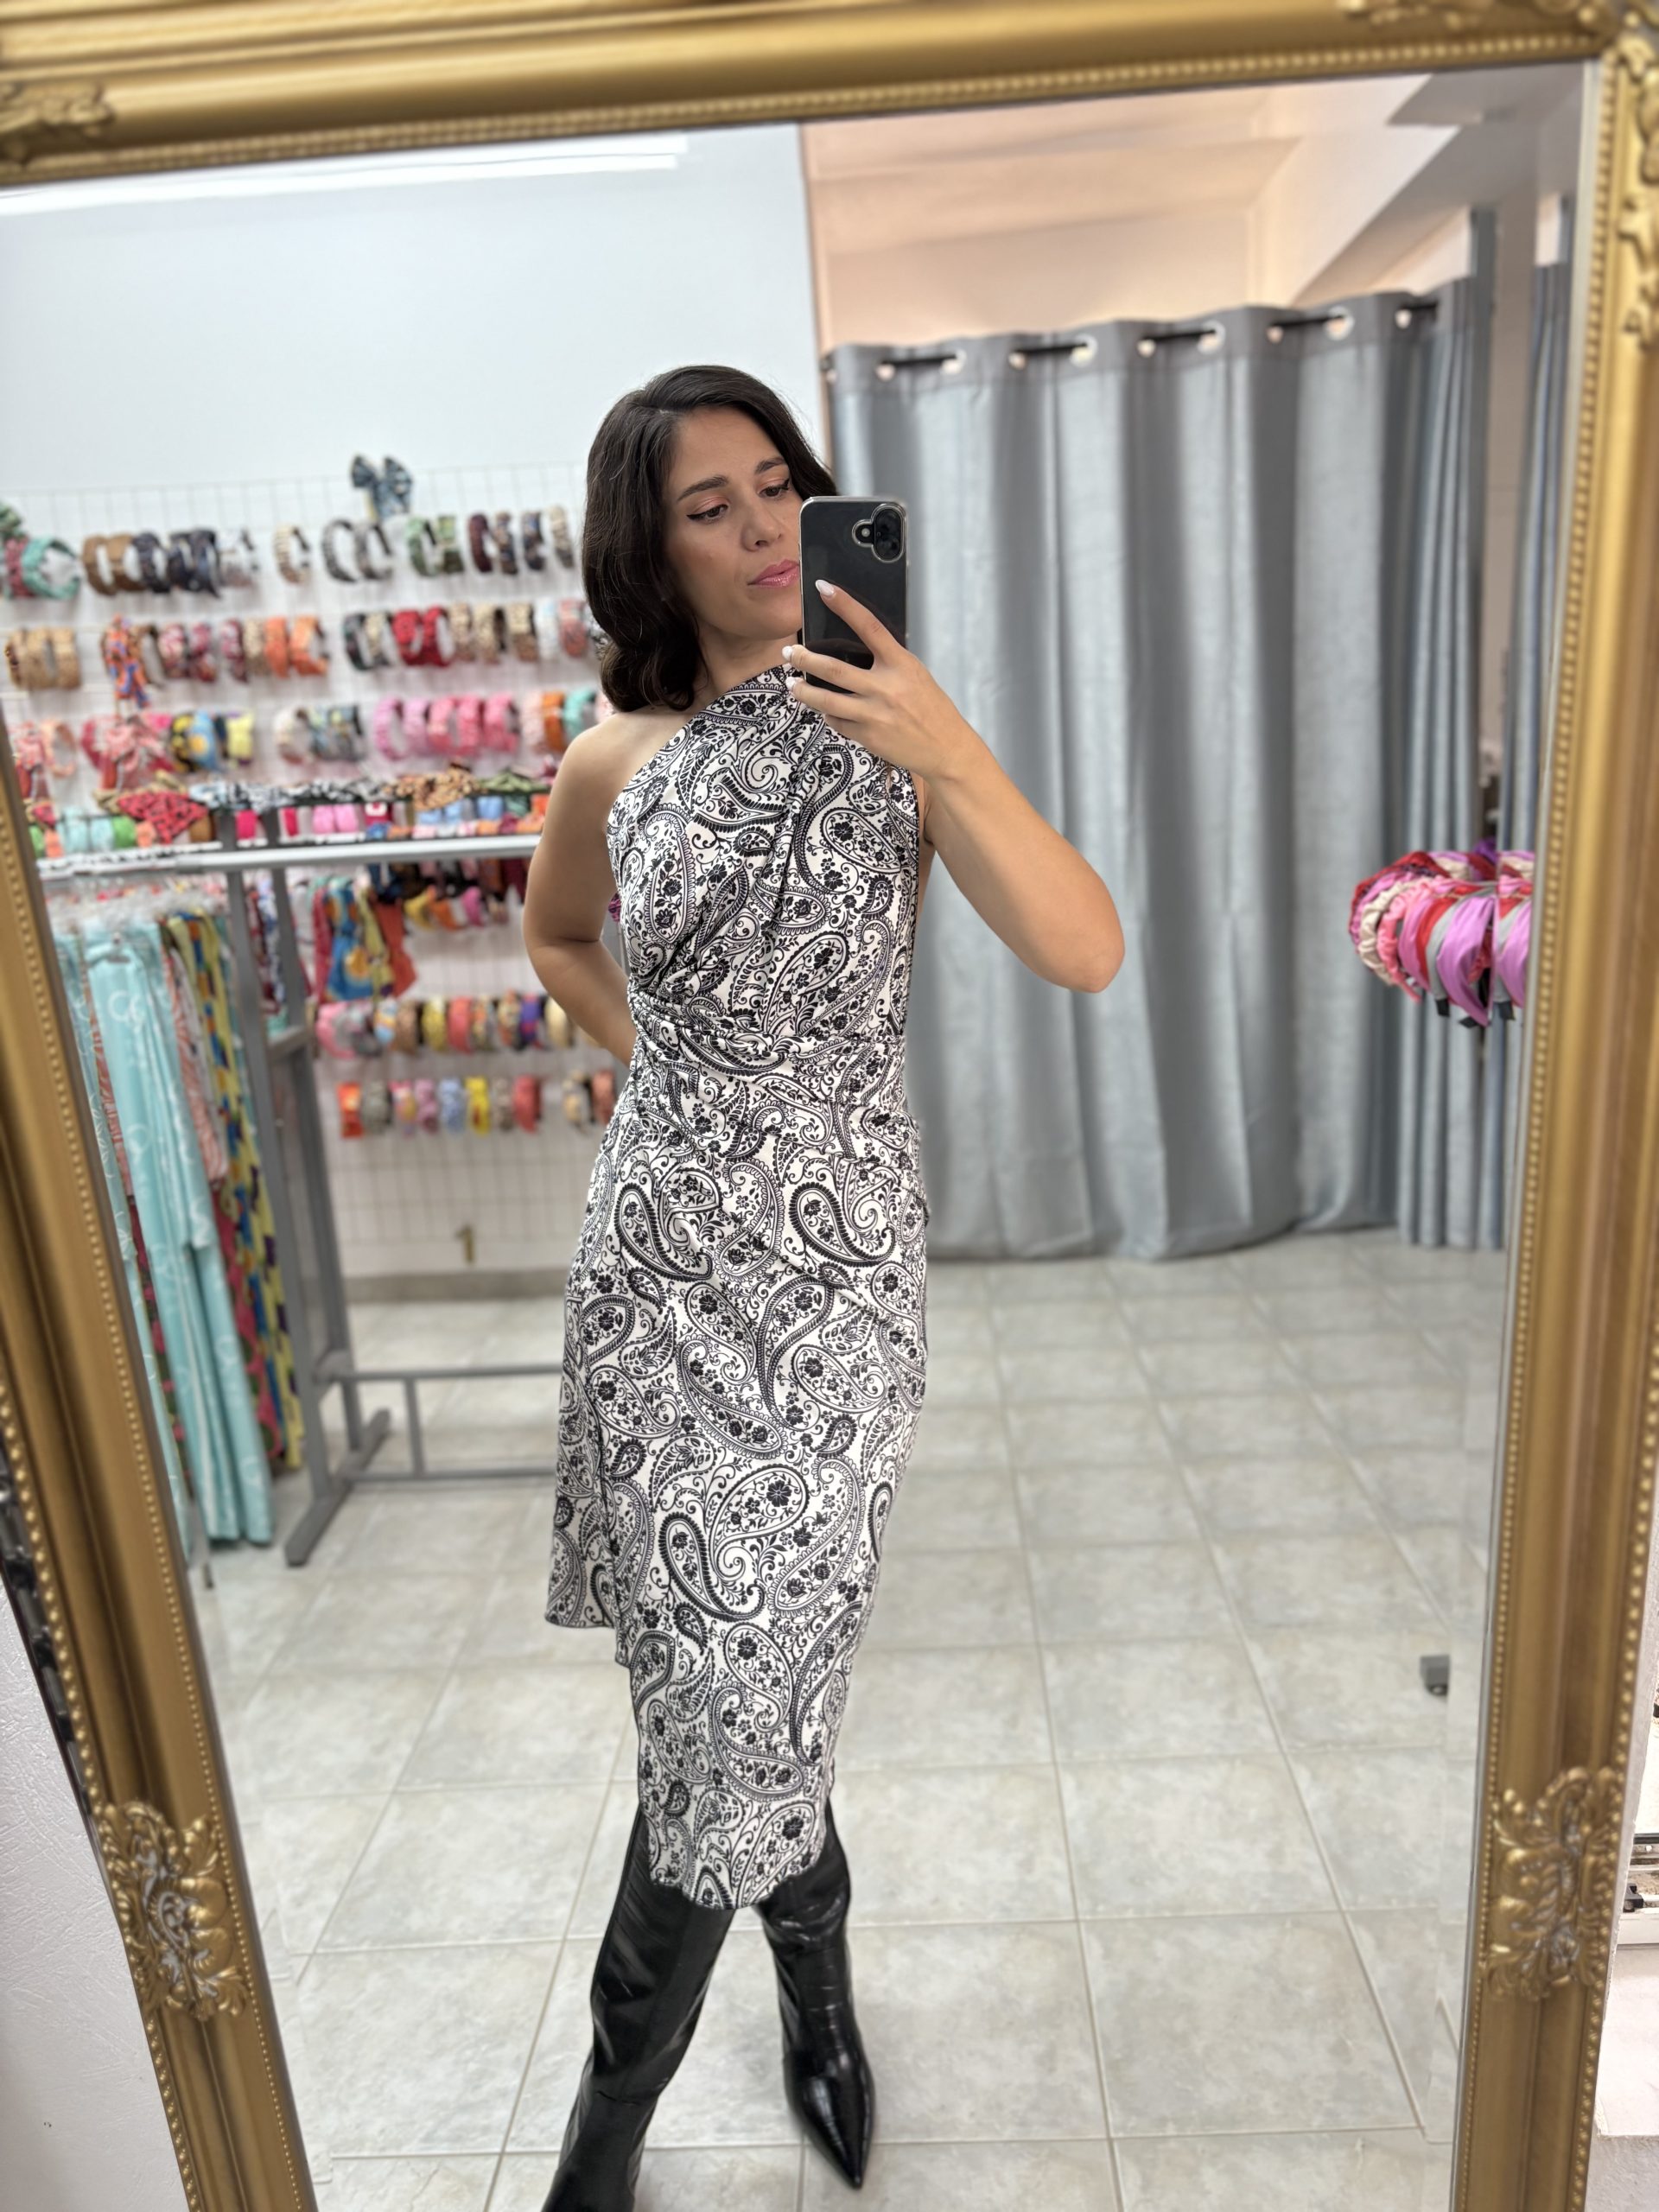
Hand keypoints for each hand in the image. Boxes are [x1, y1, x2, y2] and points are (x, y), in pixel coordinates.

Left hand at [782, 581, 975, 781]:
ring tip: (792, 686)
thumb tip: (854, 651)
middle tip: (789, 652)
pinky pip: (837, 722)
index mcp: (901, 664)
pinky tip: (826, 710)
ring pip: (826, 700)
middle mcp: (885, 687)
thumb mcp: (915, 675)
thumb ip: (888, 663)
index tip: (823, 588)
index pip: (869, 626)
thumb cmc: (932, 708)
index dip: (845, 605)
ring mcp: (873, 714)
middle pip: (833, 669)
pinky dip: (829, 715)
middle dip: (804, 658)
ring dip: (803, 691)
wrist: (946, 748)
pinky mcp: (867, 736)